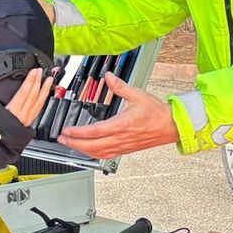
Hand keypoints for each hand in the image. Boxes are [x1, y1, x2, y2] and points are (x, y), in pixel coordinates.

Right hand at [4, 68, 53, 125]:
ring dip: (44, 90)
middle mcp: (23, 115)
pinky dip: (42, 101)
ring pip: (38, 102)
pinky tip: (44, 97)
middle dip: (38, 82)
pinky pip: (37, 109)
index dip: (30, 80)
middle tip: (42, 71)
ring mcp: (27, 120)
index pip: (25, 92)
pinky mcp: (28, 124)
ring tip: (49, 81)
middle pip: (33, 95)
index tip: (34, 71)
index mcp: (14, 111)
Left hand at [58, 73, 176, 158]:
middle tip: (62, 139)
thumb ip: (120, 86)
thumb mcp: (137, 94)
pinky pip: (106, 155)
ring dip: (82, 150)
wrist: (171, 126)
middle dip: (74, 144)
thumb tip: (108, 77)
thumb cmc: (156, 113)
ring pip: (98, 153)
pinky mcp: (126, 149)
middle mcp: (121, 139)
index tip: (66, 131)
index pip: (95, 131)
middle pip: (92, 146)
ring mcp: (123, 146)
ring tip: (70, 145)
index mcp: (122, 125)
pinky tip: (88, 151)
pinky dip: (94, 154)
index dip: (78, 133)